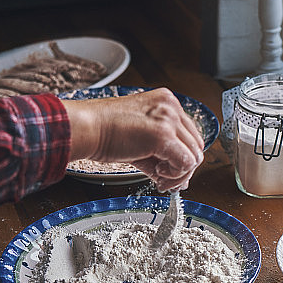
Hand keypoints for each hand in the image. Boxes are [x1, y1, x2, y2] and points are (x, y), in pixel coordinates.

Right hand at [63, 88, 204, 190]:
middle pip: (196, 145)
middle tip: (165, 180)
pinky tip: (157, 174)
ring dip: (179, 174)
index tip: (167, 171)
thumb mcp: (141, 140)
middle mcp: (171, 106)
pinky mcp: (163, 134)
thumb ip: (163, 155)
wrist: (86, 128)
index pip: (189, 135)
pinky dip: (175, 175)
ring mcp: (168, 118)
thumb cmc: (105, 132)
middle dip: (184, 168)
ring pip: (194, 155)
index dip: (182, 157)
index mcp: (167, 102)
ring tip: (159, 178)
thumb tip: (180, 179)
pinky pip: (186, 163)